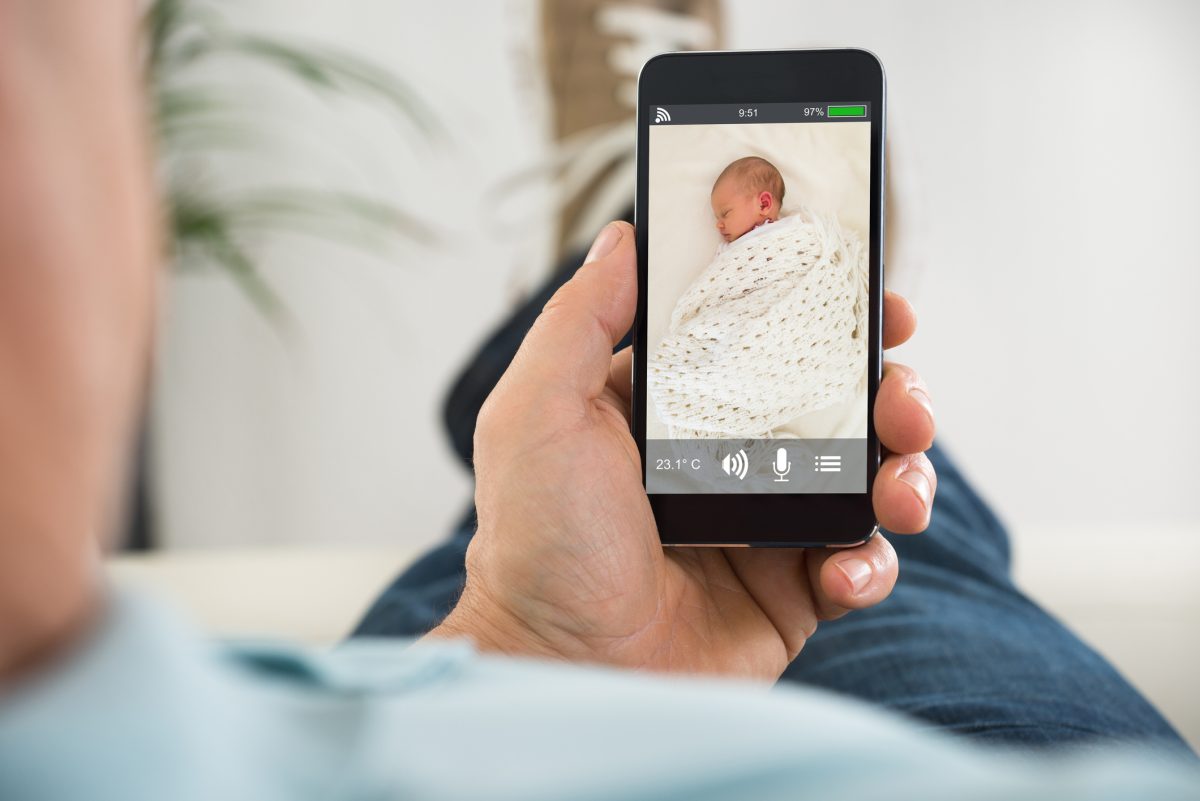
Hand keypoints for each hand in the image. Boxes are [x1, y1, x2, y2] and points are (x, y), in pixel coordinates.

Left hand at [429, 222, 935, 680]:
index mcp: (673, 406)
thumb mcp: (539, 411)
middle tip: (903, 397)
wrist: (565, 671)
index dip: (821, 310)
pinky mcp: (791, 591)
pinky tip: (843, 572)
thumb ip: (581, 319)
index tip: (867, 293)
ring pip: (867, 475)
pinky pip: (861, 562)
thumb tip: (625, 237)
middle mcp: (725, 456)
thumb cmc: (539, 544)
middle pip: (835, 400)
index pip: (763, 338)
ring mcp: (764, 523)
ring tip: (900, 486)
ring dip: (906, 469)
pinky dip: (872, 563)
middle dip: (889, 389)